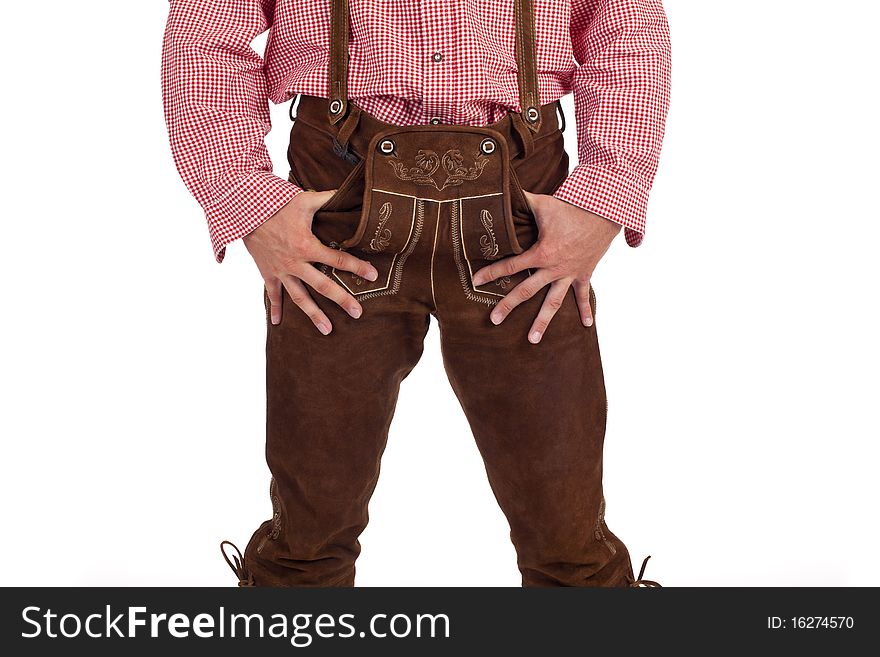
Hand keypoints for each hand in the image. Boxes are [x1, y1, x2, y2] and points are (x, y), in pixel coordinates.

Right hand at [243, 190, 378, 333]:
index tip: (373, 275)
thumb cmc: (275, 203)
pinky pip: (272, 295)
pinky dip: (275, 309)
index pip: (338, 259)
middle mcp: (295, 263)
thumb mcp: (304, 199)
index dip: (357, 267)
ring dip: (314, 315)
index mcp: (307, 246)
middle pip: (323, 286)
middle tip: (358, 313)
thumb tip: (349, 191)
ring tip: (327, 330)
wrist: (243, 211)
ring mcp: (281, 271)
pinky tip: (278, 324)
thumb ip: (327, 198)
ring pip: (300, 298)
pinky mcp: (268, 273)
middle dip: (342, 300)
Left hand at [471, 191, 620, 342]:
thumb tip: (500, 191)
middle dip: (508, 306)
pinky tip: (586, 326)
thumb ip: (520, 201)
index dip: (491, 273)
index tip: (475, 281)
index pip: (511, 265)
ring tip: (532, 340)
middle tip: (493, 320)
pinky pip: (584, 295)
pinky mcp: (584, 273)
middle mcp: (554, 268)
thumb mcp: (542, 203)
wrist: (605, 210)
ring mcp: (570, 274)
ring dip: (543, 321)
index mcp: (541, 253)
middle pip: (526, 291)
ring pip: (553, 303)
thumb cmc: (571, 206)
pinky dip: (586, 310)